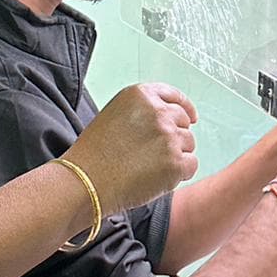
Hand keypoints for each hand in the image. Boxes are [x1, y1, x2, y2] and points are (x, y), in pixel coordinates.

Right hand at [67, 83, 198, 212]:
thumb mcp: (114, 115)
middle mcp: (158, 112)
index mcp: (141, 95)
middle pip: (183, 122)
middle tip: (156, 153)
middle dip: (175, 136)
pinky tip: (157, 178)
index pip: (174, 96)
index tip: (191, 116)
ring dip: (175, 155)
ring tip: (148, 167)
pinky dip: (179, 173)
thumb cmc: (94, 154)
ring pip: (188, 144)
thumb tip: (166, 120)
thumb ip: (141, 112)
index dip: (185, 108)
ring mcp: (169, 137)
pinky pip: (190, 165)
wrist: (86, 180)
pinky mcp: (176, 163)